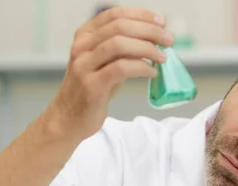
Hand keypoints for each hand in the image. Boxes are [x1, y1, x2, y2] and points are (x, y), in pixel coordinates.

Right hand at [45, 6, 173, 141]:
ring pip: (120, 44)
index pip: (115, 14)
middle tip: (168, 40)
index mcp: (85, 35)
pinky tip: (151, 72)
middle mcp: (82, 46)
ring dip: (147, 48)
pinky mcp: (91, 85)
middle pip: (120, 27)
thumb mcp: (105, 63)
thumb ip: (123, 50)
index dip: (141, 15)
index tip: (161, 21)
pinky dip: (141, 68)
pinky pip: (121, 68)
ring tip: (162, 57)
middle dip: (149, 31)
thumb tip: (155, 39)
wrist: (69, 118)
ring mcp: (84, 65)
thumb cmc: (91, 90)